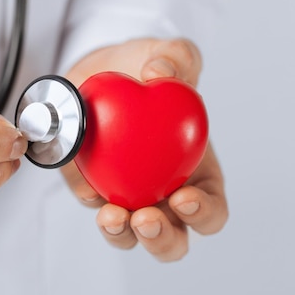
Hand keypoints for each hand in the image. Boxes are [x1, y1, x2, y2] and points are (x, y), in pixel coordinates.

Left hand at [61, 38, 227, 261]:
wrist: (100, 68)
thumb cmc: (145, 68)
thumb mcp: (168, 55)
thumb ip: (177, 58)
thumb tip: (161, 74)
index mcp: (195, 173)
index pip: (210, 209)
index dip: (204, 214)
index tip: (185, 197)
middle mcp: (160, 193)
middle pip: (170, 239)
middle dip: (161, 239)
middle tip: (145, 218)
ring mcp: (122, 193)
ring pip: (126, 235)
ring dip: (120, 234)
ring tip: (112, 215)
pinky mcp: (86, 184)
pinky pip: (87, 199)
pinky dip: (85, 196)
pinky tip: (84, 185)